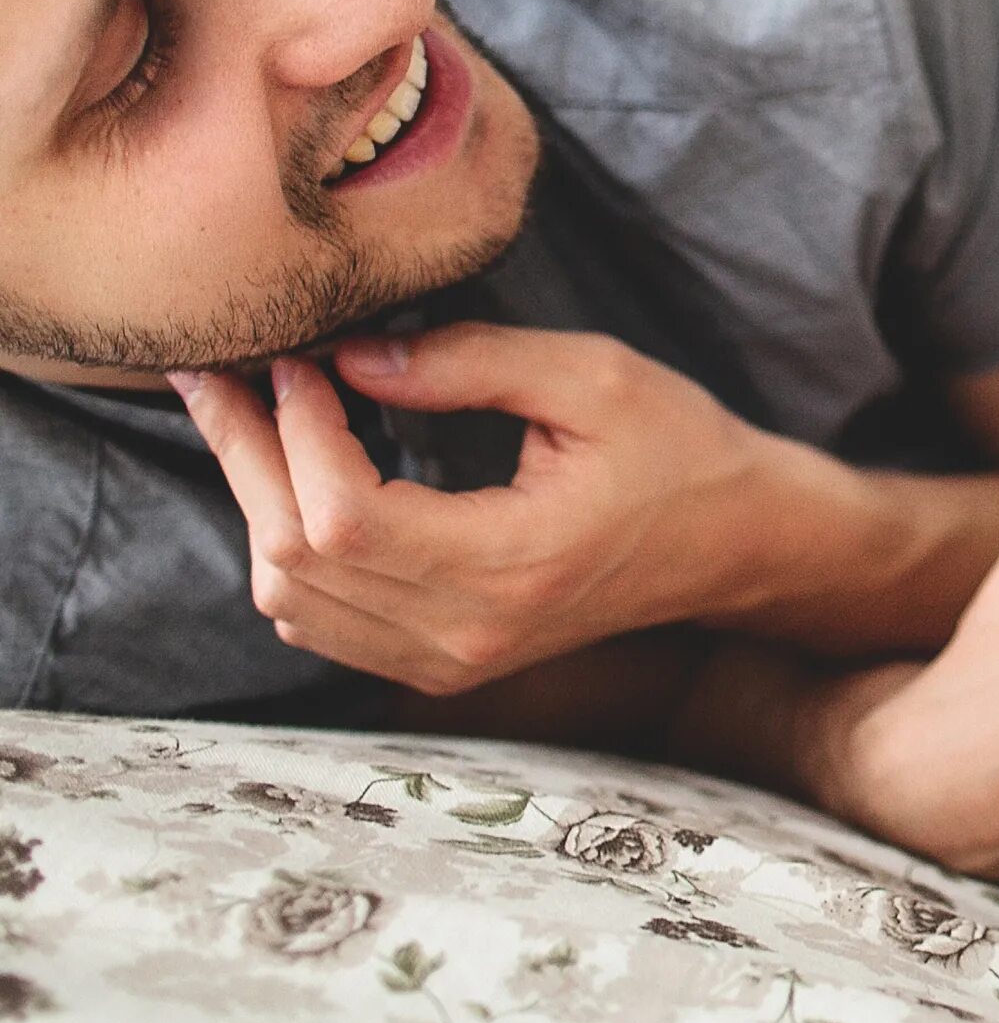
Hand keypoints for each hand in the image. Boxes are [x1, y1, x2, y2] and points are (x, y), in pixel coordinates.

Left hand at [171, 326, 796, 693]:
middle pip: (295, 561)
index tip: (302, 360)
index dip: (297, 433)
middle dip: (251, 456)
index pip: (344, 516)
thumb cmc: (679, 449)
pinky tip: (301, 483)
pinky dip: (286, 552)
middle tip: (240, 375)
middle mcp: (470, 633)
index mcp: (512, 563)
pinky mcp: (442, 664)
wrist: (734, 542)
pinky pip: (318, 622)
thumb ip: (470, 361)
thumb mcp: (595, 376)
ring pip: (289, 599)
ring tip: (263, 418)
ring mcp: (451, 661)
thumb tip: (350, 358)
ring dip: (259, 504)